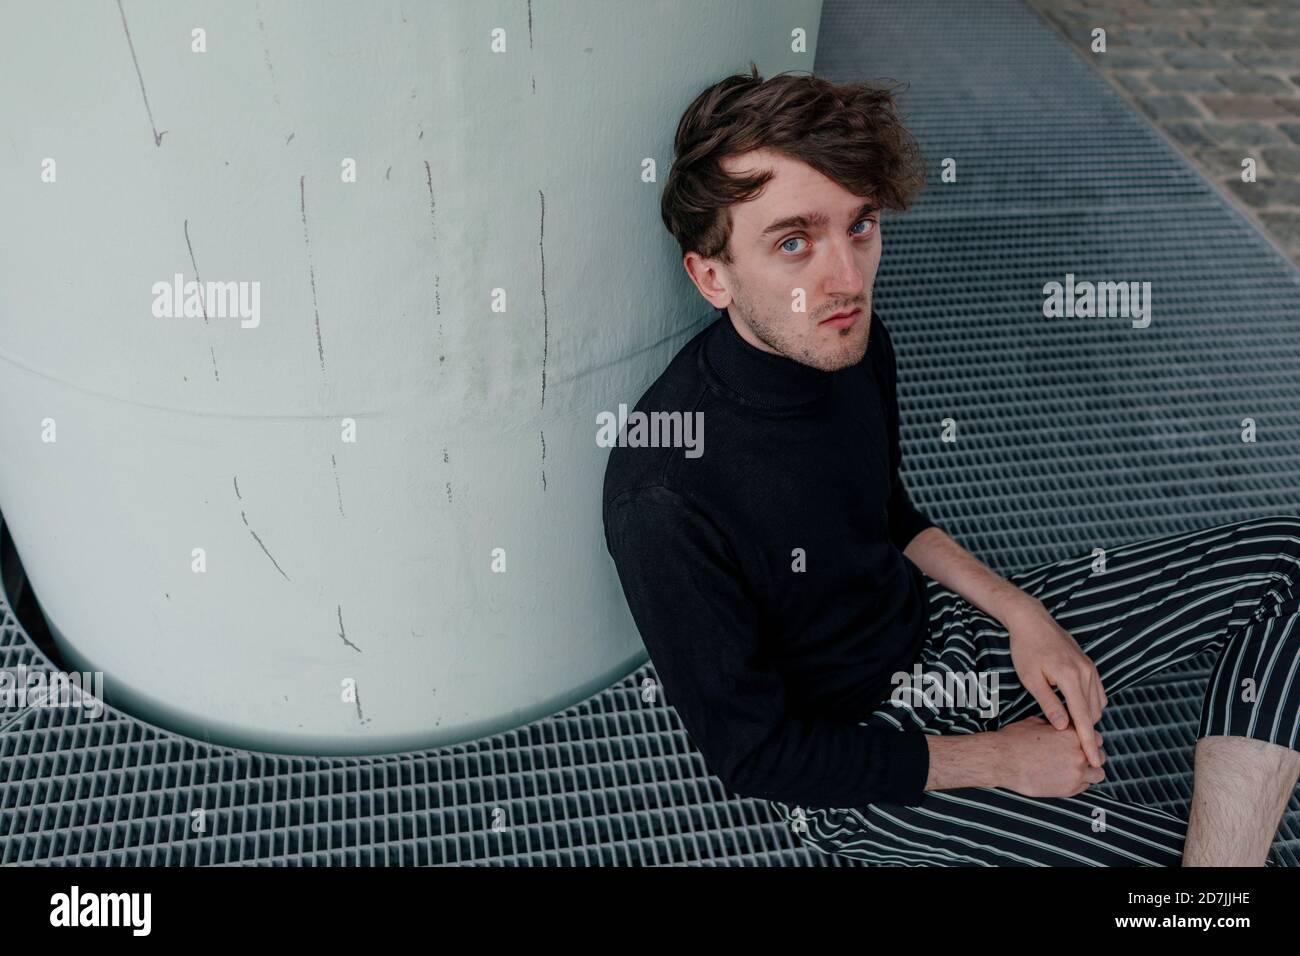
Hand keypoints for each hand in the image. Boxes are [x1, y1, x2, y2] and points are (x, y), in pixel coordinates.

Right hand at [996, 715, 1105, 797]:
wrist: (1001, 760)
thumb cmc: (1014, 740)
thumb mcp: (1035, 722)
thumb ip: (1055, 725)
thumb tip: (1059, 725)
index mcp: (1071, 733)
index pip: (1094, 736)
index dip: (1087, 740)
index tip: (1080, 744)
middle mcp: (1078, 752)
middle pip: (1100, 755)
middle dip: (1091, 756)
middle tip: (1077, 757)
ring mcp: (1076, 772)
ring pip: (1098, 773)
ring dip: (1090, 771)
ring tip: (1076, 770)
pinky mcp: (1069, 789)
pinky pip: (1085, 787)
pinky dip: (1079, 784)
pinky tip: (1066, 779)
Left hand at [1004, 598, 1108, 767]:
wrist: (1032, 621)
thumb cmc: (1026, 649)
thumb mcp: (1031, 679)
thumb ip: (1048, 703)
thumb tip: (1061, 727)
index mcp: (1071, 678)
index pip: (1083, 719)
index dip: (1087, 742)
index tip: (1094, 761)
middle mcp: (1086, 673)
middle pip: (1092, 714)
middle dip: (1084, 731)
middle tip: (1069, 745)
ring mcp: (1090, 668)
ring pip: (1096, 704)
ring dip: (1086, 718)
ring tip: (1069, 728)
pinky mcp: (1090, 665)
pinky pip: (1097, 692)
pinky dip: (1090, 705)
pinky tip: (1076, 710)